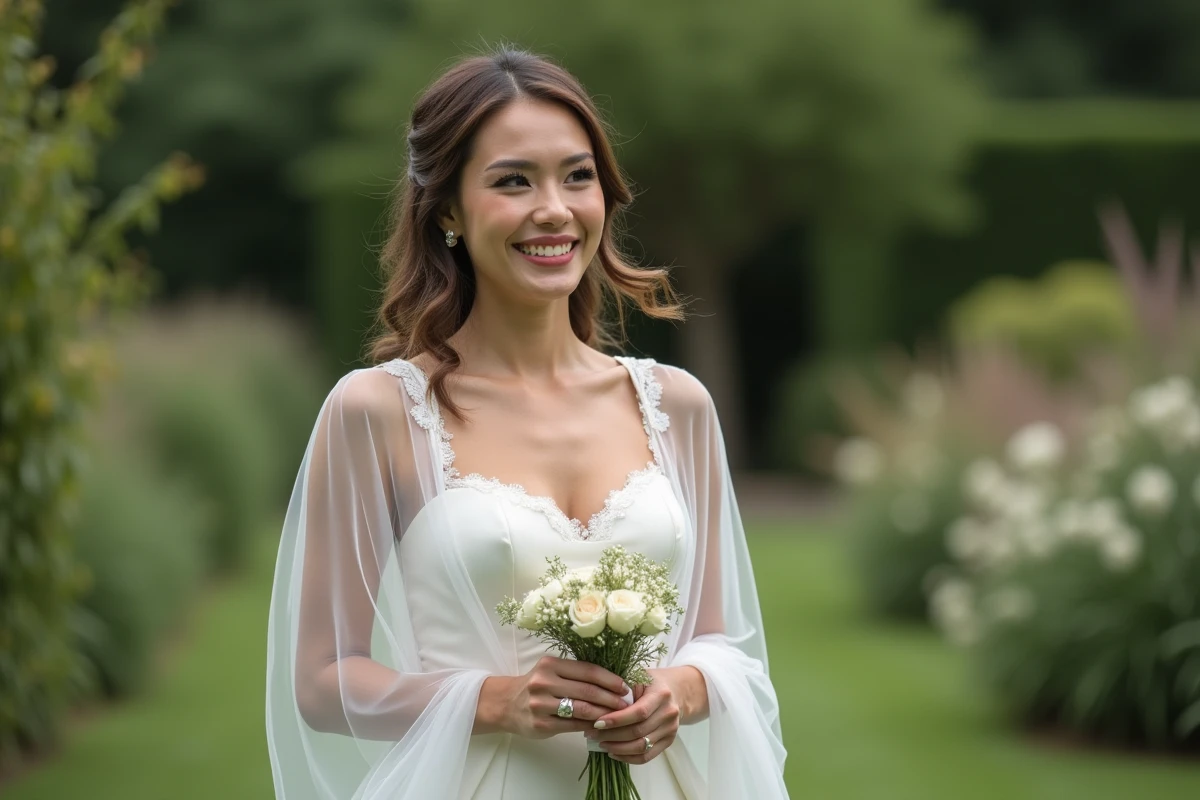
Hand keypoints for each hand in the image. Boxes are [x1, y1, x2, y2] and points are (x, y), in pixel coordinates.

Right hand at [481, 656, 629, 738]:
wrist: (505, 704)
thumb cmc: (536, 686)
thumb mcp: (551, 672)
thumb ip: (575, 675)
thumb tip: (612, 683)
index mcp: (550, 664)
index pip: (588, 670)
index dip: (610, 679)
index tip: (625, 686)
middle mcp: (544, 682)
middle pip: (587, 690)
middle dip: (611, 698)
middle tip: (627, 704)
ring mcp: (541, 704)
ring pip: (582, 709)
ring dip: (604, 713)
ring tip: (618, 716)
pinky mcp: (541, 724)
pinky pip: (572, 725)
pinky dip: (590, 726)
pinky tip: (600, 726)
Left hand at [585, 667, 699, 763]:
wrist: (676, 691)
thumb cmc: (651, 682)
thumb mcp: (638, 676)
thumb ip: (621, 689)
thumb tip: (596, 706)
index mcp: (661, 694)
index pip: (638, 712)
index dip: (616, 720)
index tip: (597, 722)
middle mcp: (669, 713)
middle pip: (638, 732)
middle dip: (612, 735)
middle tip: (592, 734)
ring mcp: (670, 730)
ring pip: (641, 747)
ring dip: (618, 748)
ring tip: (600, 744)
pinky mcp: (668, 742)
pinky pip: (647, 756)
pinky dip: (628, 758)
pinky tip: (613, 753)